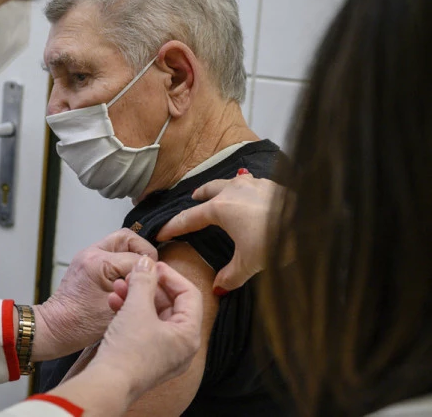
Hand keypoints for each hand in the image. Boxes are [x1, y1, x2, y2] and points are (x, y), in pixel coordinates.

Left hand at [32, 229, 157, 359]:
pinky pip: (109, 251)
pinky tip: (127, 278)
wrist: (55, 328)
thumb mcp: (117, 311)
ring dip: (132, 254)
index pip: (137, 259)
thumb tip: (155, 282)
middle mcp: (91, 253)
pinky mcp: (85, 262)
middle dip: (143, 252)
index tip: (157, 285)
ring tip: (141, 274)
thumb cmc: (81, 325)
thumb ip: (137, 292)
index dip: (151, 272)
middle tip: (151, 271)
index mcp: (99, 263)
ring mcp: (86, 255)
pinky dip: (122, 260)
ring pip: (118, 242)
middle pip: (127, 238)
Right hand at [91, 257, 202, 401]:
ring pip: (154, 315)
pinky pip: (144, 327)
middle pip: (171, 304)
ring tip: (118, 287)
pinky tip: (114, 303)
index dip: (170, 275)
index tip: (152, 265)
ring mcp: (164, 353)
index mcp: (189, 335)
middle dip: (148, 286)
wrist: (107, 384)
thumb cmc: (127, 354)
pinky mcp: (147, 357)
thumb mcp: (136, 308)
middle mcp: (181, 346)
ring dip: (136, 297)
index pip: (189, 294)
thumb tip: (147, 263)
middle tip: (133, 274)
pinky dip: (131, 312)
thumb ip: (144, 281)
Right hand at [156, 174, 279, 292]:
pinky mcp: (271, 184)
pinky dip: (243, 188)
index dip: (173, 227)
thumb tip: (218, 289)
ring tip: (219, 194)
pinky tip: (250, 196)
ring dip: (220, 188)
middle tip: (192, 201)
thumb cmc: (274, 241)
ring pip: (228, 182)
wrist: (310, 223)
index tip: (161, 233)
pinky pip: (249, 182)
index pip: (188, 218)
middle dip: (197, 197)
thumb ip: (230, 276)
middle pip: (207, 190)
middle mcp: (232, 191)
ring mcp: (252, 183)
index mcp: (219, 208)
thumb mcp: (249, 264)